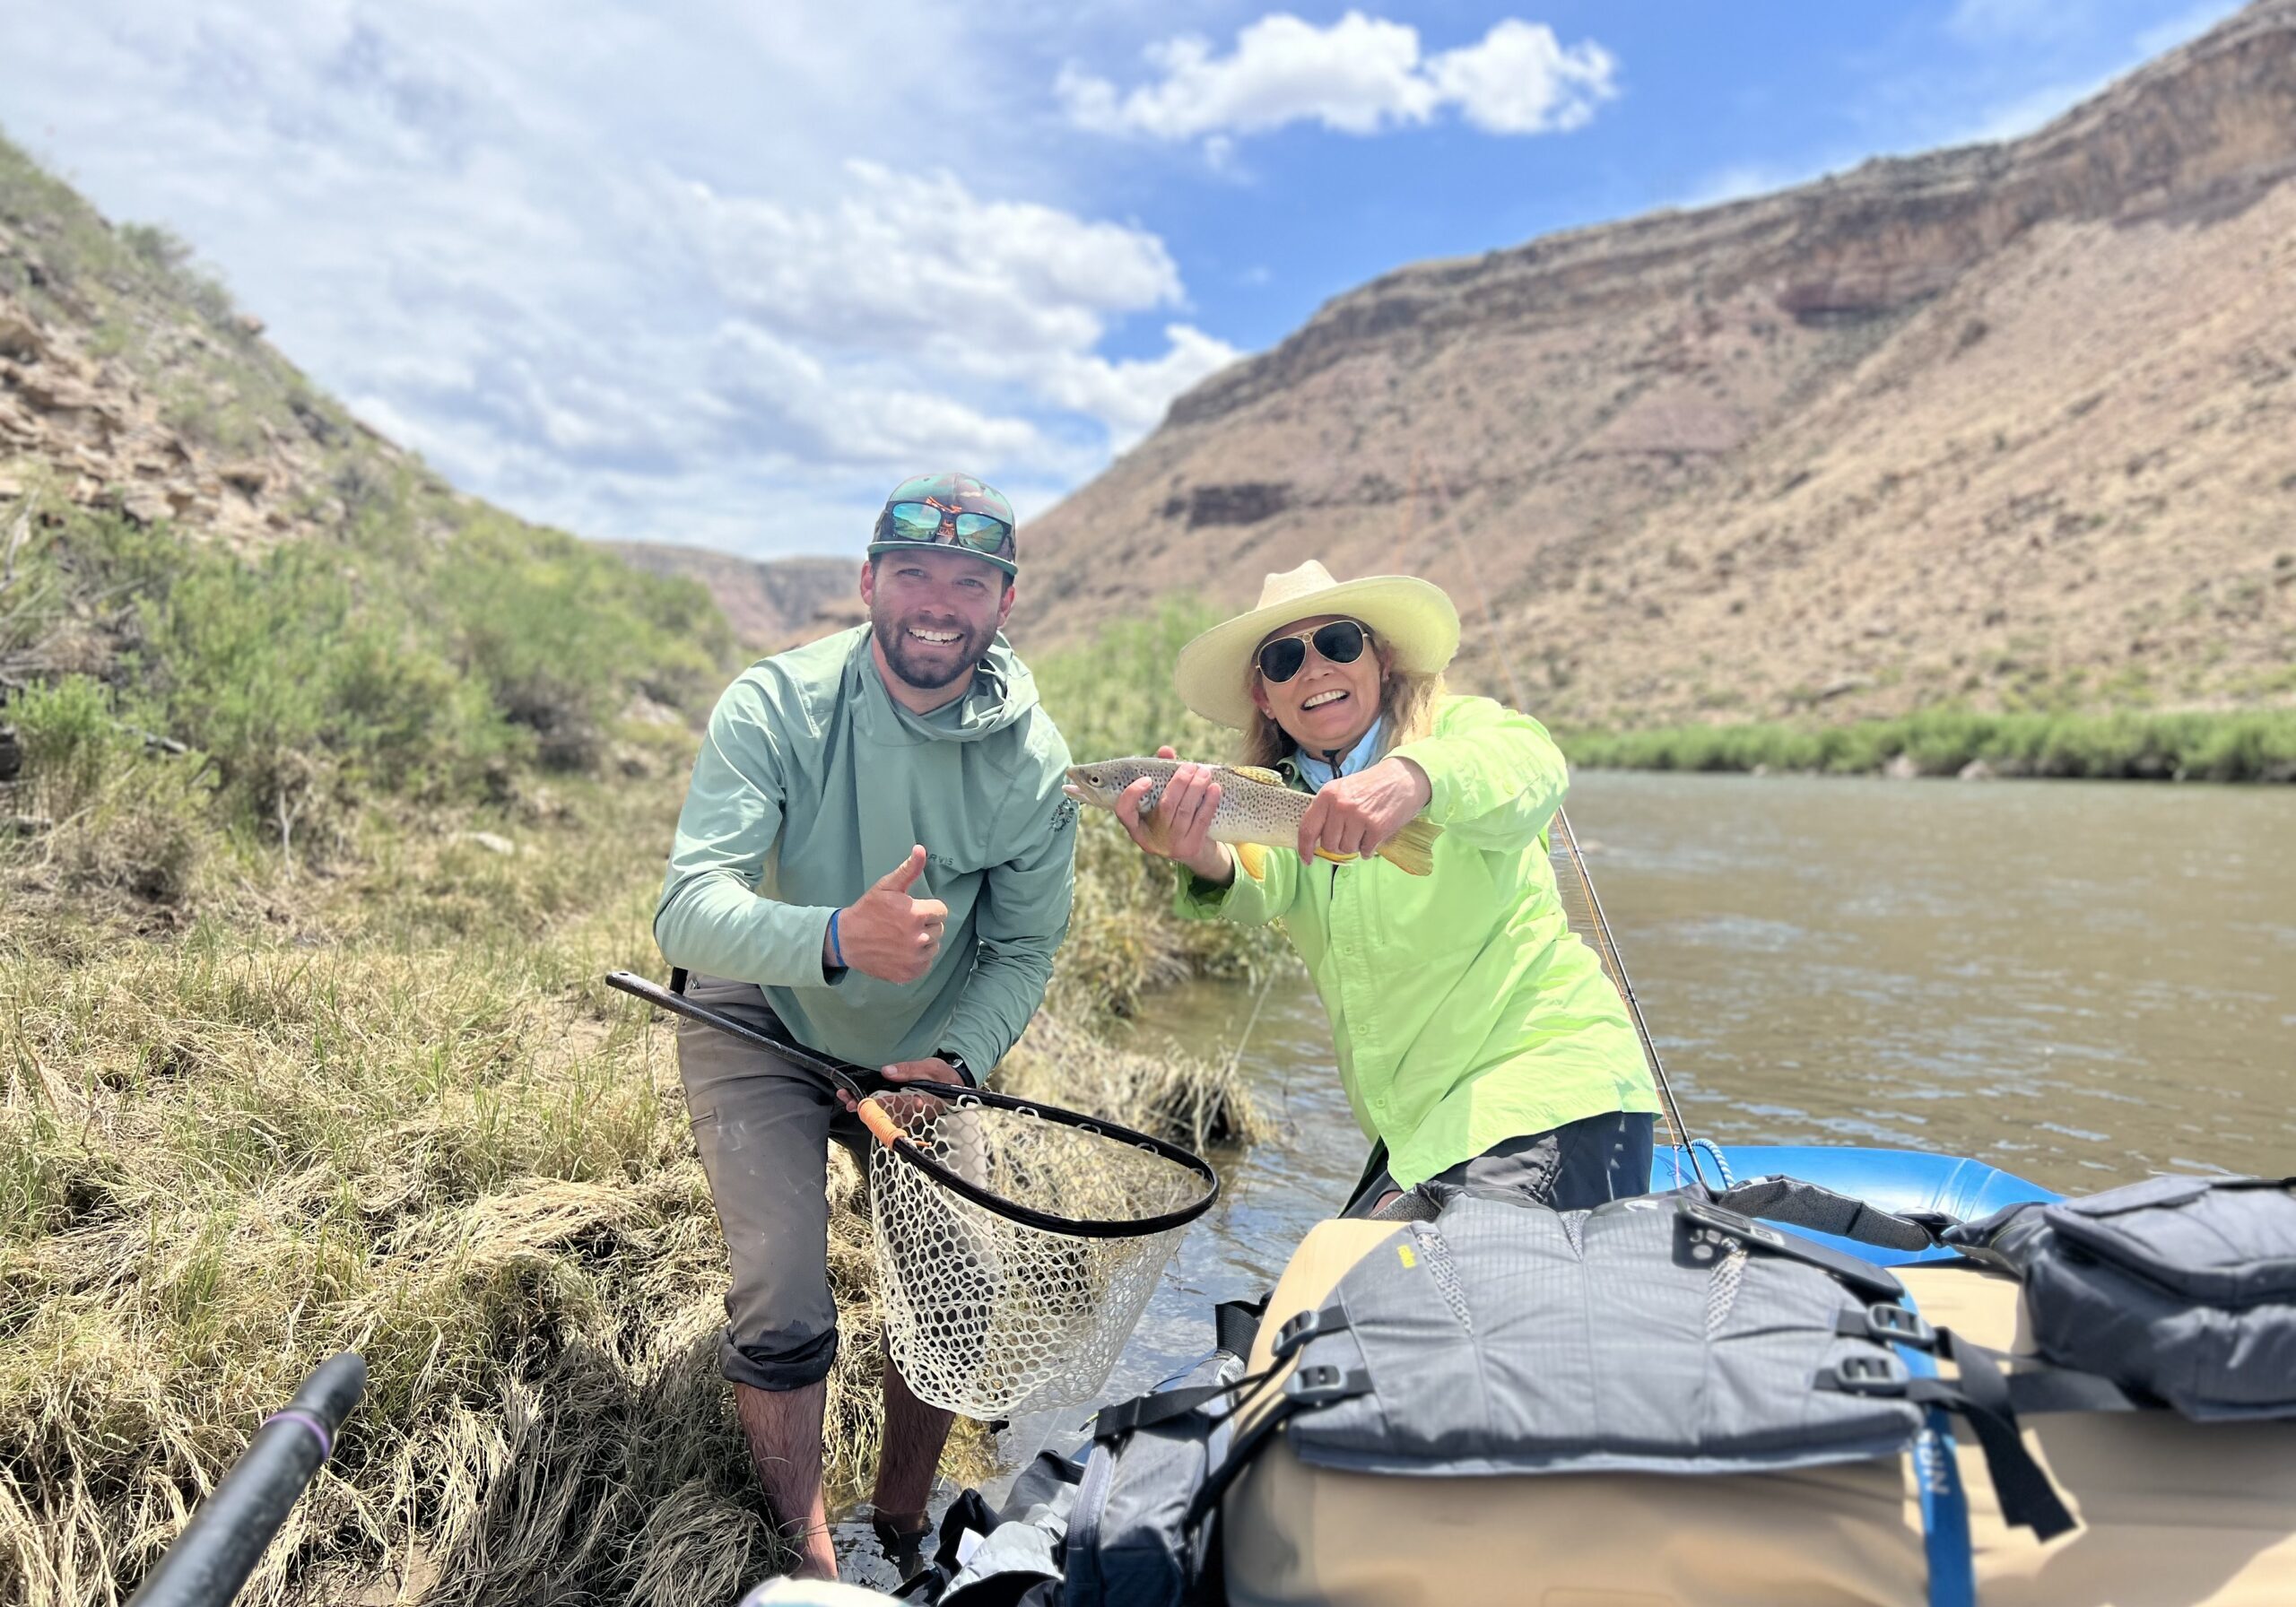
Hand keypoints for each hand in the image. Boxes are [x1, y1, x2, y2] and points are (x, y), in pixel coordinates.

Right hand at [836, 846, 948, 983]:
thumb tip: (921, 850)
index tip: (913, 911)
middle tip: (904, 924)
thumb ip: (908, 870)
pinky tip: (901, 951)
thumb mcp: (886, 887)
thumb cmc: (867, 911)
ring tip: (902, 937)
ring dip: (923, 943)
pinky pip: (925, 964)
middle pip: (939, 930)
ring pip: (933, 947)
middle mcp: (919, 938)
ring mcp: (914, 958)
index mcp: (917, 914)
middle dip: (926, 925)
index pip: (941, 911)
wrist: (846, 940)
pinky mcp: (908, 973)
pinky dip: (917, 960)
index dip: (928, 909)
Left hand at [836, 1057, 963, 1120]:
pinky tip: (858, 1098)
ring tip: (846, 1097)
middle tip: (847, 1099)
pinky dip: (872, 1104)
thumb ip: (910, 1070)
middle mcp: (911, 1112)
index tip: (860, 1103)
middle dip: (864, 1106)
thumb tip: (887, 1071)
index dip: (875, 1106)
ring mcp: (908, 1112)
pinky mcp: (905, 1109)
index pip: (893, 1107)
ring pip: (883, 1112)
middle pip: (884, 1112)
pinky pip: (886, 1109)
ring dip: (864, 1105)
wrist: (956, 1083)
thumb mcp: (931, 1068)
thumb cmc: (945, 1077)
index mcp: (919, 1104)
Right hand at [1114, 745, 1232, 883]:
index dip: (1132, 794)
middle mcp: (1152, 839)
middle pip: (1165, 807)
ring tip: (1204, 772)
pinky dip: (1209, 802)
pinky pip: (1202, 821)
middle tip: (1189, 766)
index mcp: (1137, 827)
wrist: (1193, 852)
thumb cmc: (1172, 819)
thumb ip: (1161, 776)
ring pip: (1185, 812)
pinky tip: (1215, 788)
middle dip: (1179, 783)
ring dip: (1196, 788)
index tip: (1146, 779)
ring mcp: (1172, 845)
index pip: (1124, 811)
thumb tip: (1166, 750)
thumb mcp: (1161, 803)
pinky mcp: (1192, 847)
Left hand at [1297, 756, 1430, 864]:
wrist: (1403, 778)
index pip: (1308, 827)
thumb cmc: (1371, 786)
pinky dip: (1369, 849)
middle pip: (1328, 844)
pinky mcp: (1376, 828)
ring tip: (1364, 830)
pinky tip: (1374, 835)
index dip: (1304, 847)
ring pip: (1347, 849)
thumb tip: (1316, 840)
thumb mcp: (1343, 789)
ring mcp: (1358, 817)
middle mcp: (1340, 806)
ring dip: (1355, 846)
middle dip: (1338, 844)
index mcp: (1327, 794)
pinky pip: (1365, 851)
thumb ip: (1327, 810)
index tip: (1307, 859)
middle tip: (1351, 833)